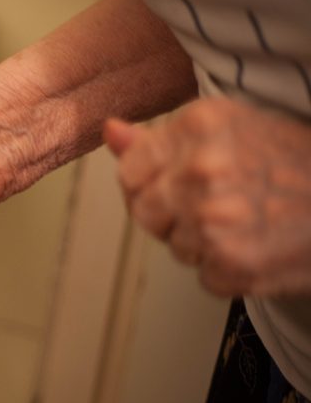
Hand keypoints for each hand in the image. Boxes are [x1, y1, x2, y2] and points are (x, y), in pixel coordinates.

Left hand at [104, 97, 310, 296]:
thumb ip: (160, 137)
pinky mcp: (232, 264)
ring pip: (174, 246)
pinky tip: (259, 246)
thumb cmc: (296, 162)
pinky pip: (203, 276)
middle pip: (145, 212)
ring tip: (249, 222)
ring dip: (202, 243)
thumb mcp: (229, 129)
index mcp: (199, 127)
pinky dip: (227, 270)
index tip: (178, 184)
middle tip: (222, 205)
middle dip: (173, 214)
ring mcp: (214, 220)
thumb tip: (110, 132)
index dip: (149, 183)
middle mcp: (202, 171)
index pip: (130, 170)